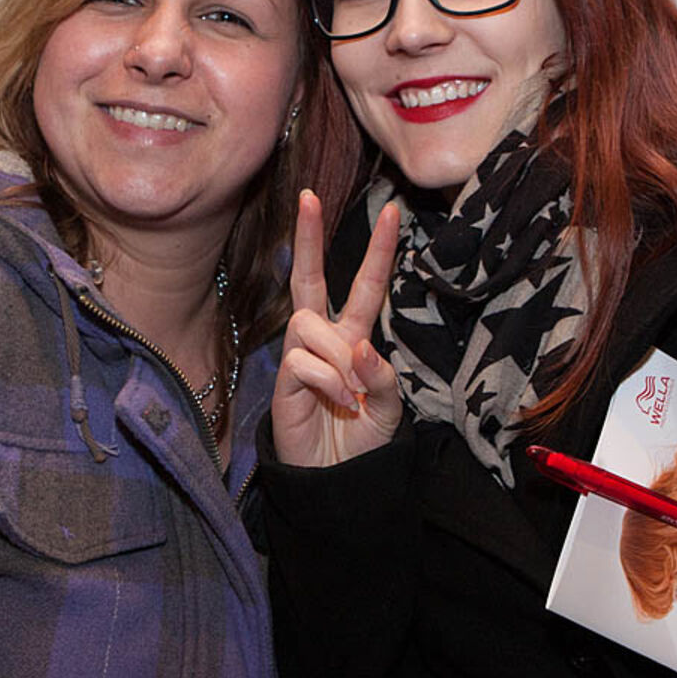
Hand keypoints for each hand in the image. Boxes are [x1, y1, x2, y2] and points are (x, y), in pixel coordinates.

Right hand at [273, 191, 402, 466]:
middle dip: (308, 238)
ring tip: (351, 392)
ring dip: (338, 354)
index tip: (393, 211)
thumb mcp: (389, 408)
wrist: (339, 481)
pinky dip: (327, 381)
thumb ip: (381, 376)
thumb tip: (360, 347)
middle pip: (309, 279)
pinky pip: (302, 362)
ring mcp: (301, 358)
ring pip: (309, 323)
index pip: (365, 286)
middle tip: (309, 197)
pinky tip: (334, 404)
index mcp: (355, 337)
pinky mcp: (284, 382)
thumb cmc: (364, 441)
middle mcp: (325, 340)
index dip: (379, 251)